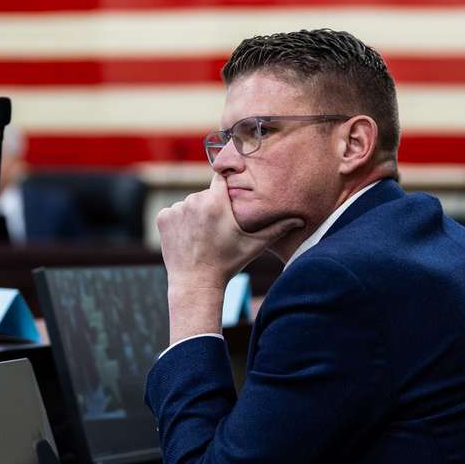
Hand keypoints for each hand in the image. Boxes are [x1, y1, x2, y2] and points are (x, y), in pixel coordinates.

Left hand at [156, 175, 301, 341]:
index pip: (221, 179)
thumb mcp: (255, 245)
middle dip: (211, 206)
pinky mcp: (163, 218)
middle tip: (217, 229)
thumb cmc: (228, 264)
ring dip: (195, 215)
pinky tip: (188, 238)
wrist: (195, 284)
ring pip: (189, 204)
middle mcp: (194, 201)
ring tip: (202, 236)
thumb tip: (301, 219)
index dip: (226, 186)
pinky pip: (174, 213)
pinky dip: (179, 222)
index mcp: (216, 202)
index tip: (229, 192)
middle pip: (205, 194)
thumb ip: (277, 228)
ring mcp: (176, 209)